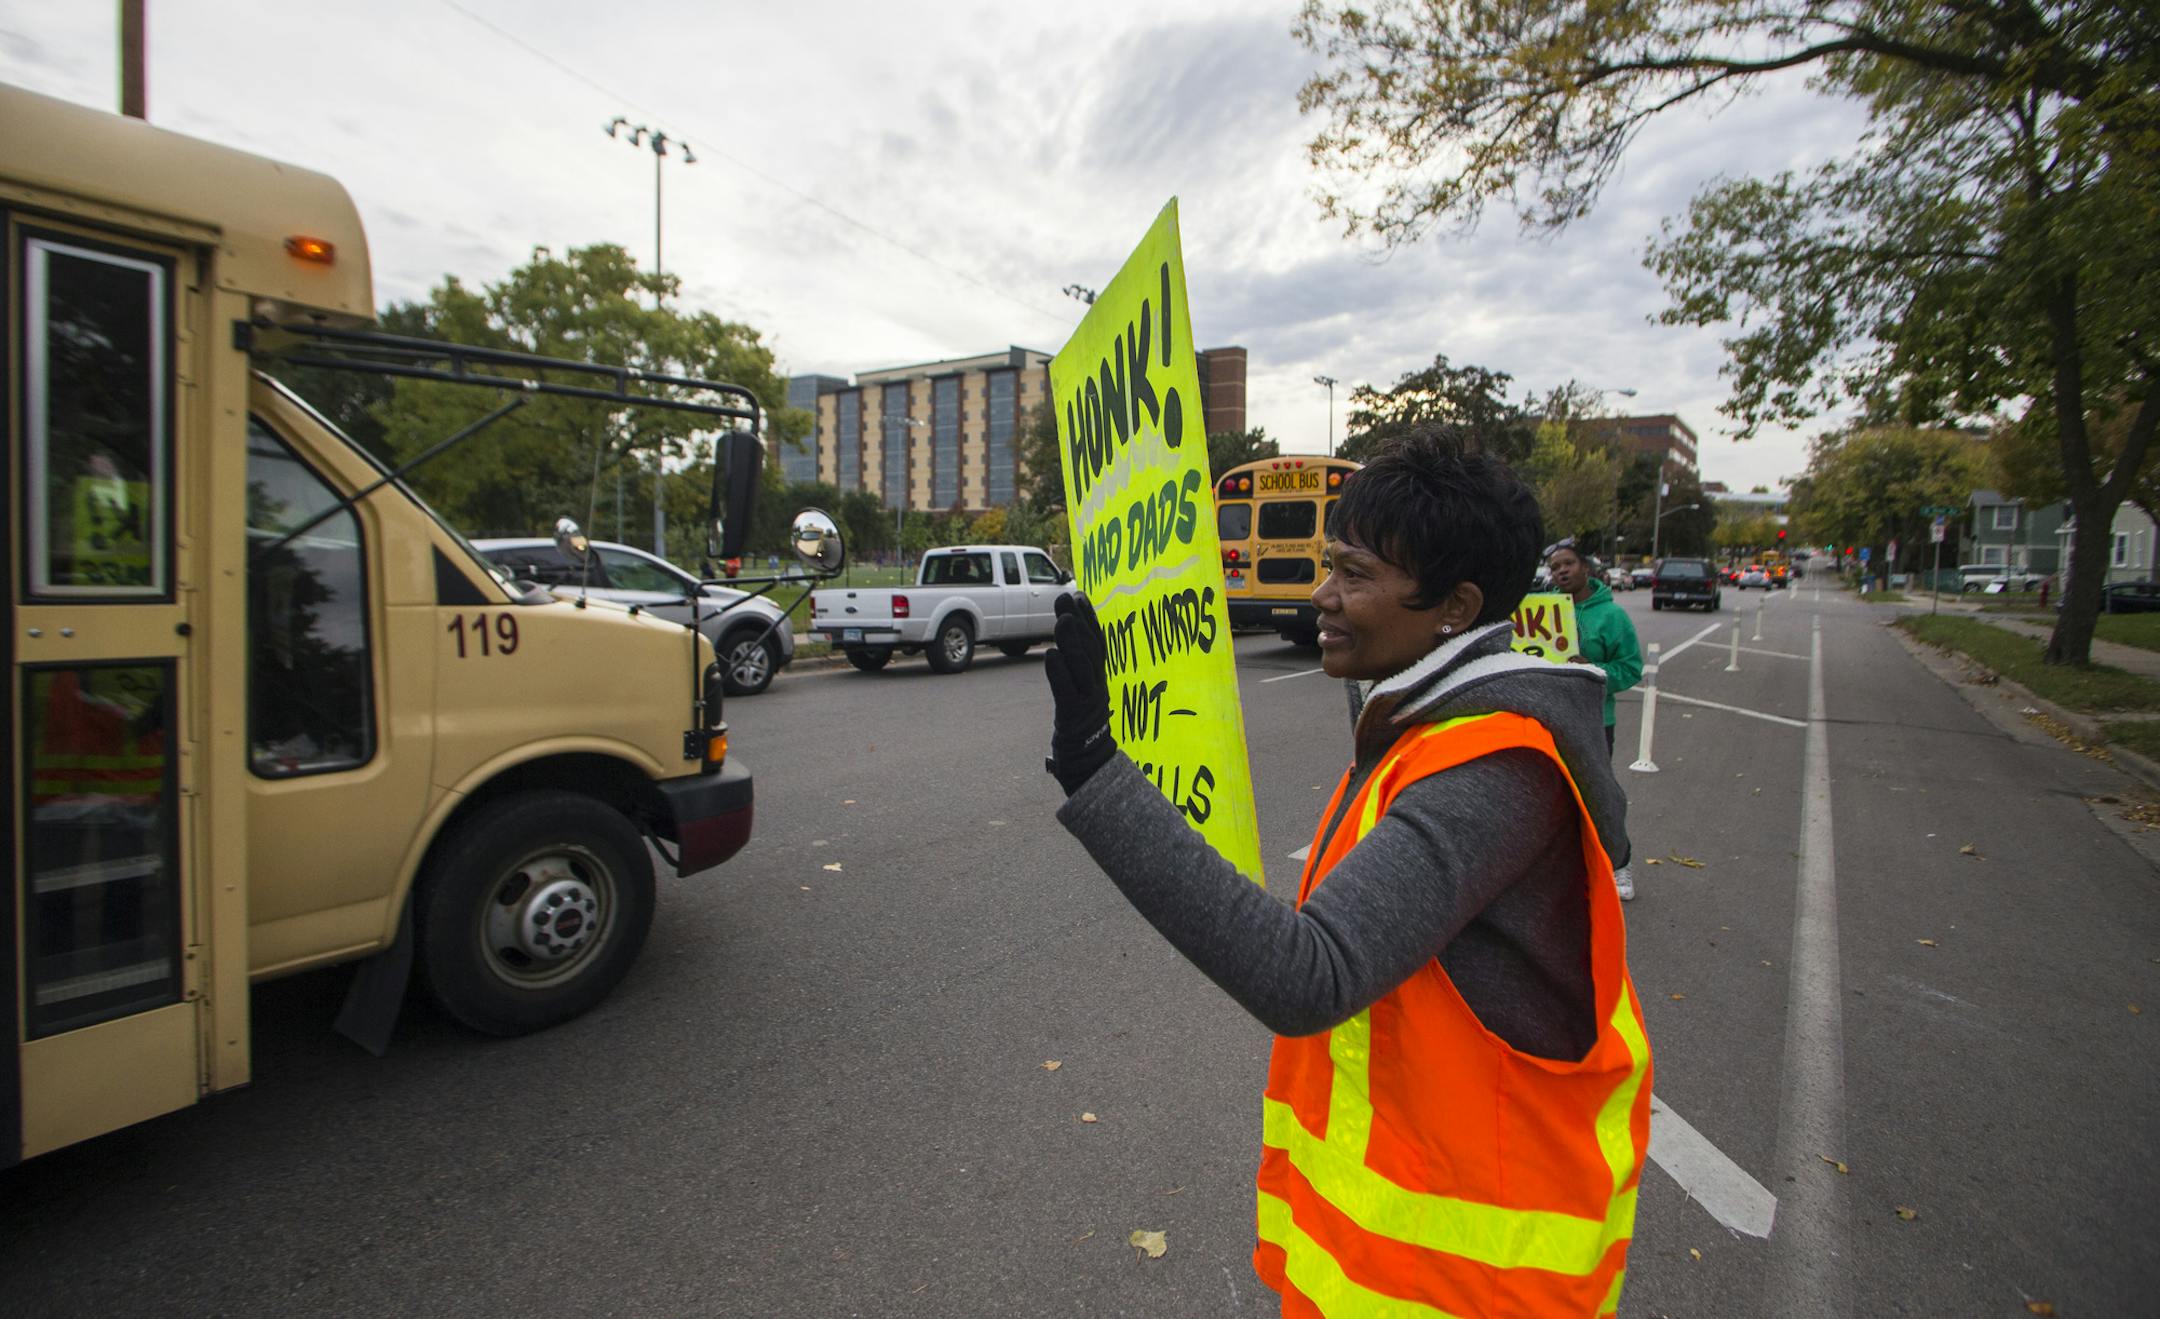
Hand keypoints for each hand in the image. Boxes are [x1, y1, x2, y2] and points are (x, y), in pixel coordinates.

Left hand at [1043, 593, 1115, 794]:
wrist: (1088, 759)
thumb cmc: (1080, 720)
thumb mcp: (1081, 688)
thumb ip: (1077, 663)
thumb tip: (1067, 630)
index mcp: (1099, 677)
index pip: (1097, 641)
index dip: (1089, 617)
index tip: (1079, 594)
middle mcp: (1097, 685)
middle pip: (1090, 648)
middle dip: (1078, 621)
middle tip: (1065, 597)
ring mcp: (1087, 701)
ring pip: (1082, 667)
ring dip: (1072, 642)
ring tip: (1062, 620)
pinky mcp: (1073, 716)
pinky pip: (1066, 692)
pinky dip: (1059, 673)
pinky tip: (1050, 656)